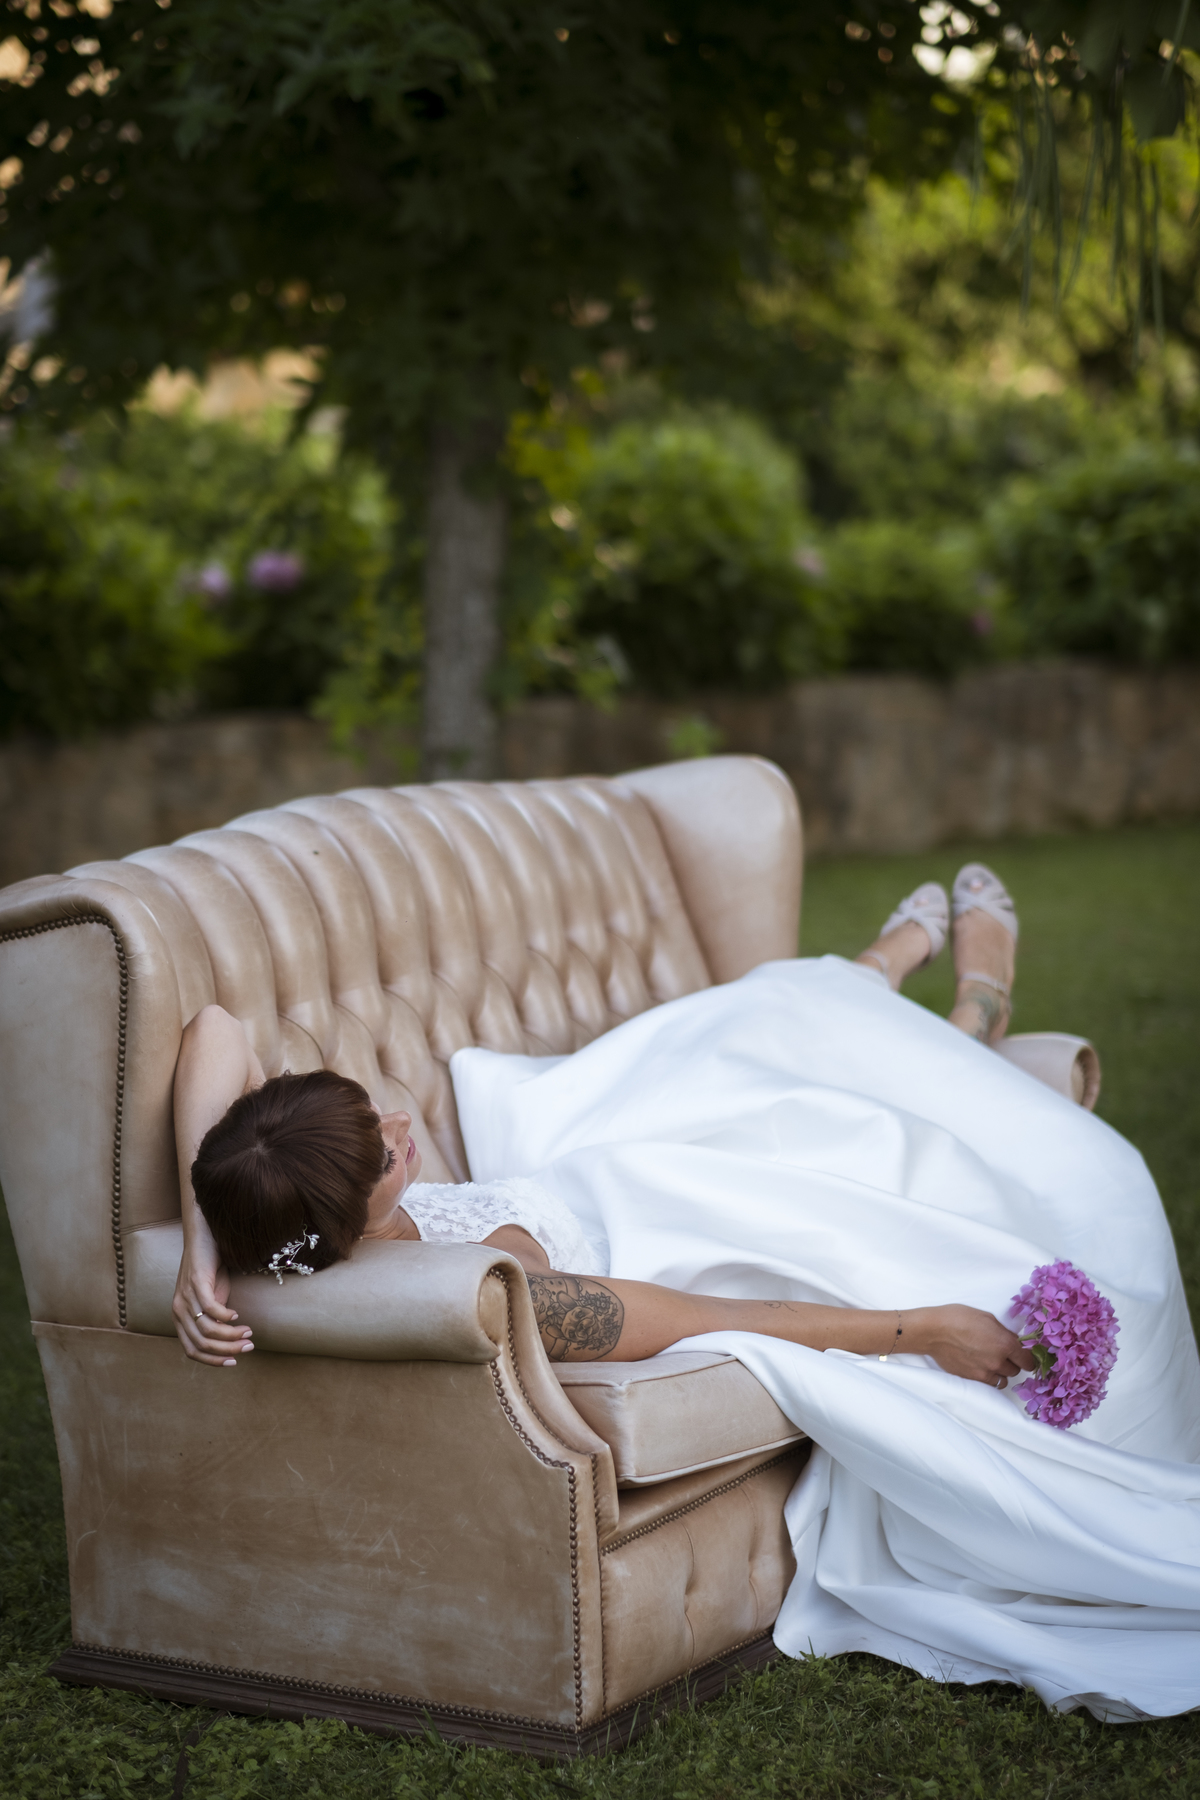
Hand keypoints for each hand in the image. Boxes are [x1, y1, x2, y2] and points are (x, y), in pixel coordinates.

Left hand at [172, 1225, 252, 1366]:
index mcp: (179, 1319)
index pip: (191, 1351)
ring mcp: (185, 1297)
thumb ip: (215, 1319)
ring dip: (231, 1335)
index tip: (234, 1362)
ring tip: (248, 1332)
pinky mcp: (196, 1284)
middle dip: (228, 1350)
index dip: (213, 1361)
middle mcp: (178, 1311)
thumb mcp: (211, 1299)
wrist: (203, 1237)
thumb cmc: (209, 1268)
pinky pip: (210, 1309)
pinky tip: (237, 1315)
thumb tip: (229, 1339)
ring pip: (207, 1330)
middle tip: (248, 1346)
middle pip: (201, 1344)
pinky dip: (226, 1317)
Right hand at [916, 1304, 1035, 1388]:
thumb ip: (1004, 1332)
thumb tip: (1013, 1341)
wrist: (933, 1331)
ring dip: (1001, 1372)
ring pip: (1003, 1380)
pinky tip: (980, 1365)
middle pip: (1016, 1371)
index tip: (1025, 1355)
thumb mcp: (987, 1317)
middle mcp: (997, 1362)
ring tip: (991, 1361)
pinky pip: (988, 1383)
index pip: (1028, 1361)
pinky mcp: (972, 1379)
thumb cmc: (958, 1318)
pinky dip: (988, 1377)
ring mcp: (984, 1373)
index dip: (1028, 1358)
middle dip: (1012, 1362)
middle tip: (1002, 1353)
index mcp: (1005, 1344)